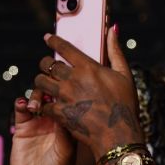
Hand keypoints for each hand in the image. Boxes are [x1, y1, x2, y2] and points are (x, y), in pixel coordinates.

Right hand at [9, 98, 75, 164]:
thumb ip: (65, 130)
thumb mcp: (67, 150)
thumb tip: (64, 107)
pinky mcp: (22, 127)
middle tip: (48, 97)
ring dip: (36, 96)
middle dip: (50, 92)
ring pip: (37, 99)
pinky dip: (21, 103)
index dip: (67, 94)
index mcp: (69, 124)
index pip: (69, 102)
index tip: (66, 91)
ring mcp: (38, 122)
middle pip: (52, 97)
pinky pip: (21, 109)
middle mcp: (54, 121)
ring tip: (35, 106)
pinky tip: (24, 105)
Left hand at [29, 27, 141, 161]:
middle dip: (45, 63)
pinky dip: (44, 104)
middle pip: (47, 64)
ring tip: (45, 85)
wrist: (118, 135)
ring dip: (41, 82)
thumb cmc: (125, 105)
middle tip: (46, 66)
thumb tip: (113, 28)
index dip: (53, 41)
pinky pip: (44, 104)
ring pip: (40, 82)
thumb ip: (115, 50)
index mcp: (88, 67)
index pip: (64, 48)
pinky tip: (48, 105)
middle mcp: (73, 79)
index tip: (48, 38)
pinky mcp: (60, 113)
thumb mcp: (124, 75)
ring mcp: (64, 96)